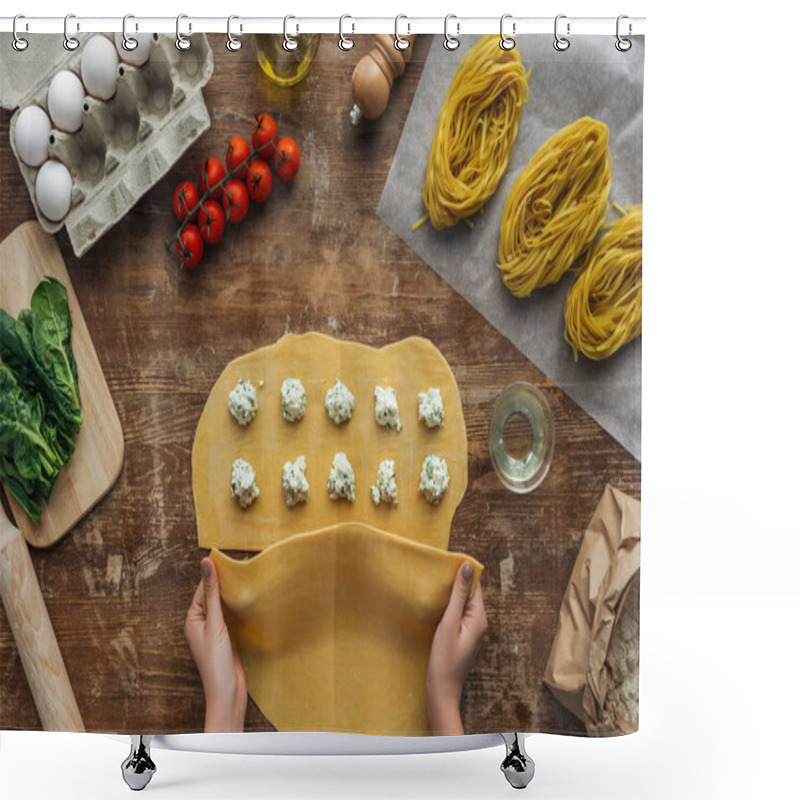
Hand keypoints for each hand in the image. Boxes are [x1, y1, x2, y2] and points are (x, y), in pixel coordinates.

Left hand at [184, 557, 247, 732]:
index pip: (202, 590)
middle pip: (212, 597)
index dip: (214, 575)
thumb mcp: (215, 623)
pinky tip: (249, 603)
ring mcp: (214, 633)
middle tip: (241, 568)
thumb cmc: (216, 662)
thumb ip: (212, 593)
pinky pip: (231, 618)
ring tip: (247, 581)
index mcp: (192, 620)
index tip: (228, 559)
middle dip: (224, 584)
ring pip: (223, 607)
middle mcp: (201, 625)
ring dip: (232, 597)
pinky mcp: (227, 639)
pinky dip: (238, 609)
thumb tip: (205, 563)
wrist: (228, 693)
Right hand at [426, 561, 487, 734]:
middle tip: (438, 571)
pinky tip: (439, 605)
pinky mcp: (466, 636)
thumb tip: (467, 567)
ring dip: (453, 594)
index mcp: (480, 618)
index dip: (464, 572)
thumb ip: (458, 594)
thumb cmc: (444, 658)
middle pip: (471, 593)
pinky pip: (461, 614)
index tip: (448, 560)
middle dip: (458, 582)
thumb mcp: (449, 622)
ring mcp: (474, 631)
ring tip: (436, 585)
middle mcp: (481, 623)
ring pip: (465, 604)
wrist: (442, 690)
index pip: (476, 585)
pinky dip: (451, 606)